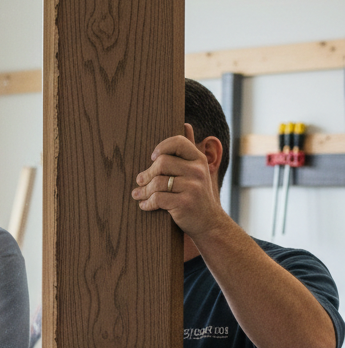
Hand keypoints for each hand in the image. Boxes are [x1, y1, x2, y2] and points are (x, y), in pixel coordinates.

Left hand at [131, 123, 223, 238]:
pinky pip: (158, 198)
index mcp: (199, 160)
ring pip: (157, 182)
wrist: (209, 223)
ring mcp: (192, 188)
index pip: (178, 143)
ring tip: (138, 194)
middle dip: (147, 173)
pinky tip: (144, 205)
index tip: (152, 157)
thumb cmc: (197, 194)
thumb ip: (188, 152)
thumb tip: (185, 124)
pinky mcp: (185, 204)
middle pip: (162, 163)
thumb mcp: (197, 171)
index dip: (162, 147)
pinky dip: (147, 203)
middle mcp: (198, 171)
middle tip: (140, 181)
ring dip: (144, 190)